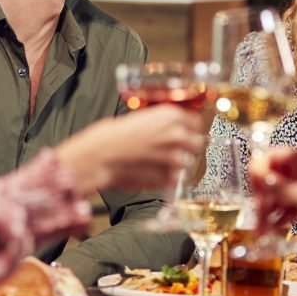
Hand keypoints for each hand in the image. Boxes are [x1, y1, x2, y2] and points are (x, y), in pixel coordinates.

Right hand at [56, 105, 204, 194]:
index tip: (183, 131)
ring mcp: (175, 159)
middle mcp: (178, 136)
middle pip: (197, 142)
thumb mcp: (139, 117)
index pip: (196, 121)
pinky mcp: (169, 179)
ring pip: (188, 162)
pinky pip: (176, 178)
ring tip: (158, 161)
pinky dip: (168, 176)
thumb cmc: (111, 136)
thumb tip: (169, 126)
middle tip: (171, 148)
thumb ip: (160, 121)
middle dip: (187, 146)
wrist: (99, 157)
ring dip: (177, 162)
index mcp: (171, 116)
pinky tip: (152, 171)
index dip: (188, 127)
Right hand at [248, 147, 296, 258]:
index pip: (271, 157)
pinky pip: (283, 206)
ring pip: (275, 195)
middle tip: (257, 213)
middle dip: (263, 197)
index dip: (259, 172)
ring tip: (262, 229)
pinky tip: (272, 229)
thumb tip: (258, 178)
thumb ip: (280, 187)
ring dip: (267, 211)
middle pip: (270, 178)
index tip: (254, 189)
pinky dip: (277, 217)